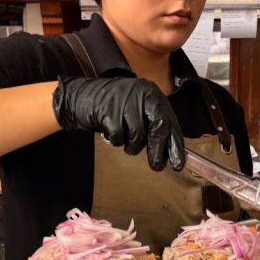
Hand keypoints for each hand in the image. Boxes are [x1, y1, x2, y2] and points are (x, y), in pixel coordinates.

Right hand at [52, 76, 185, 170]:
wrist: (81, 97)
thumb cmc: (113, 108)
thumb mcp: (136, 111)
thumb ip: (152, 125)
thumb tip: (169, 152)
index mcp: (151, 94)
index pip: (169, 122)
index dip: (174, 145)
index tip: (178, 164)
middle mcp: (141, 93)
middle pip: (158, 127)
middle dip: (157, 150)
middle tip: (156, 166)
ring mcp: (124, 100)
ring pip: (137, 135)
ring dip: (131, 145)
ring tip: (124, 139)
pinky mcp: (108, 110)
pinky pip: (119, 136)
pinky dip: (116, 140)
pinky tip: (110, 131)